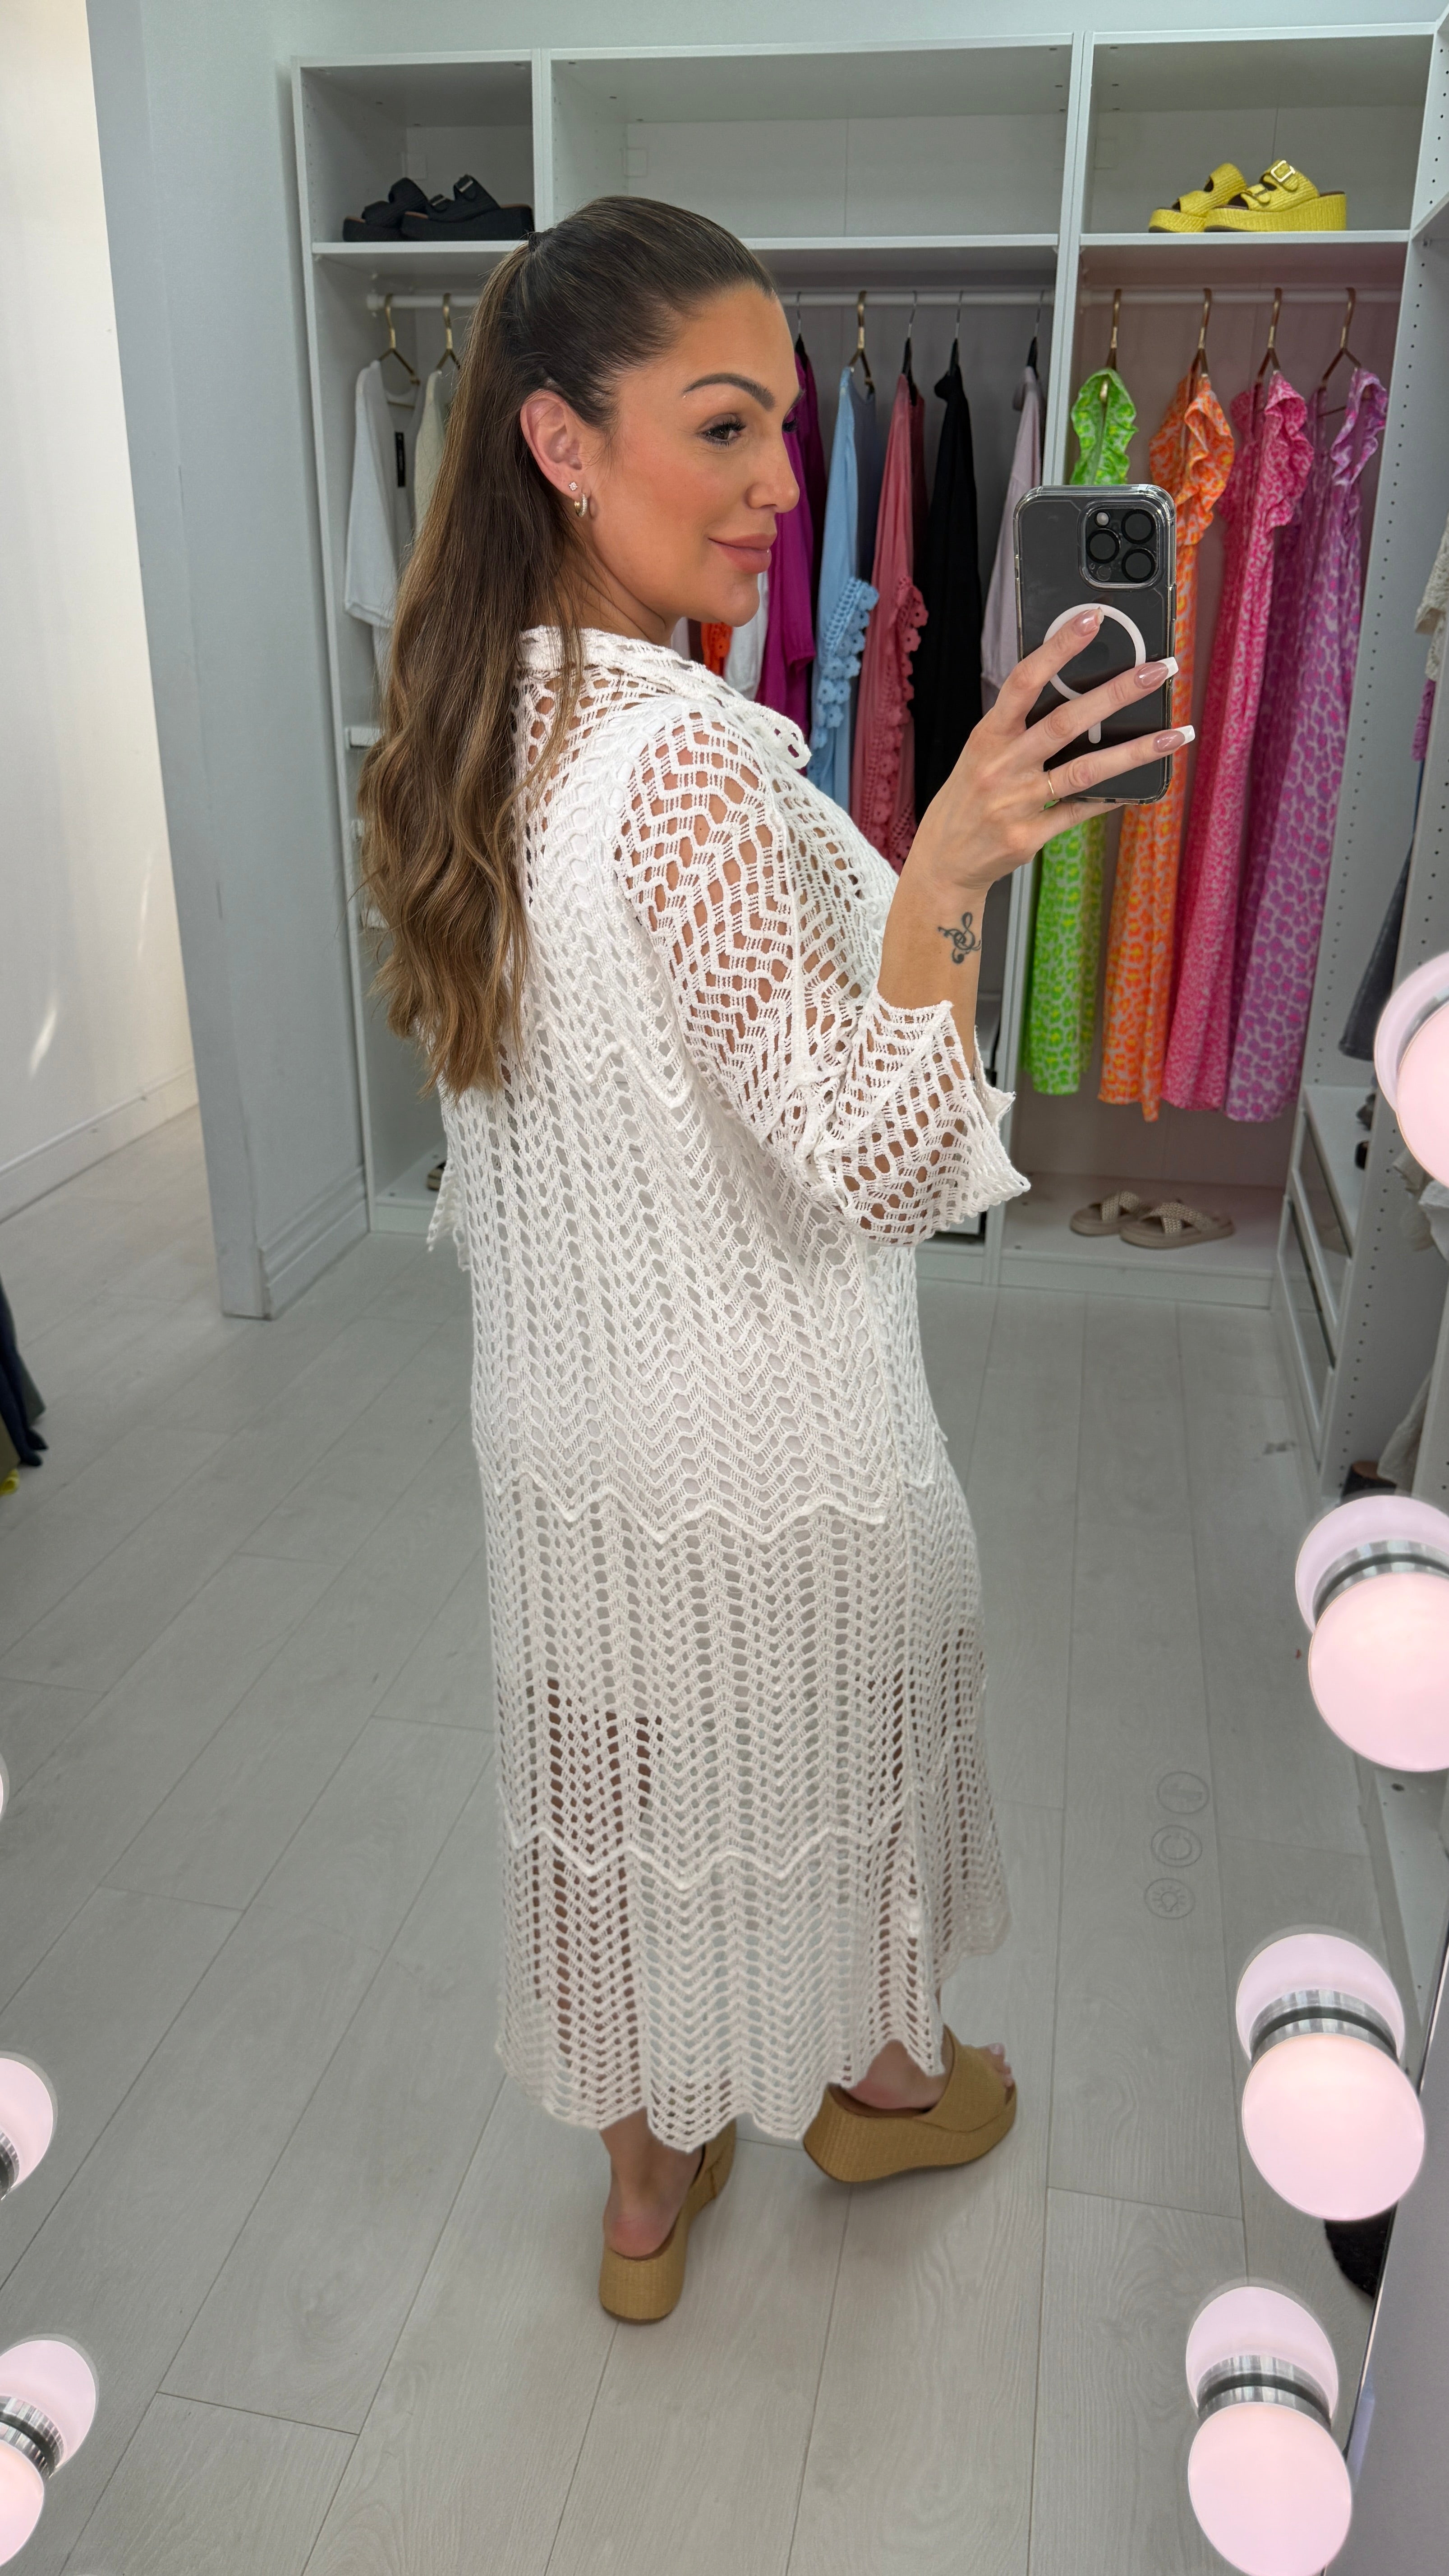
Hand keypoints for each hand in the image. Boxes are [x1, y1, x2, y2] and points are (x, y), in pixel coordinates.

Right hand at [909, 609, 1190, 898]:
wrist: (941, 863)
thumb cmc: (968, 800)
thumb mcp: (982, 754)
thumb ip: (1019, 727)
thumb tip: (1077, 694)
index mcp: (987, 737)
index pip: (1024, 682)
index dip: (1058, 648)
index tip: (1092, 619)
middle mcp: (1000, 767)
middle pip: (1065, 722)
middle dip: (1116, 692)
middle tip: (1158, 670)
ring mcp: (1015, 804)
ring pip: (1084, 771)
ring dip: (1134, 751)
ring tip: (1175, 734)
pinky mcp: (1028, 838)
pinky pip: (1080, 812)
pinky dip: (1113, 798)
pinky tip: (1144, 786)